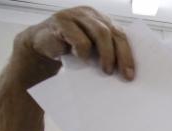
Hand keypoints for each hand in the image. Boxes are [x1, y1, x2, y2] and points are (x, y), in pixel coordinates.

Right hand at [19, 7, 134, 78]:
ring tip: (106, 70)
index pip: (121, 35)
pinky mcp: (61, 21)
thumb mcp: (92, 52)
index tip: (131, 74)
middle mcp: (91, 14)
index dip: (128, 54)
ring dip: (107, 54)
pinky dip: (83, 51)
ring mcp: (76, 15)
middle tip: (123, 75)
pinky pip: (79, 38)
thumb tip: (125, 74)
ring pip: (101, 33)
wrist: (41, 46)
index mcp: (102, 20)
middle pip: (114, 33)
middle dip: (122, 56)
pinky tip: (81, 59)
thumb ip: (106, 54)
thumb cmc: (70, 50)